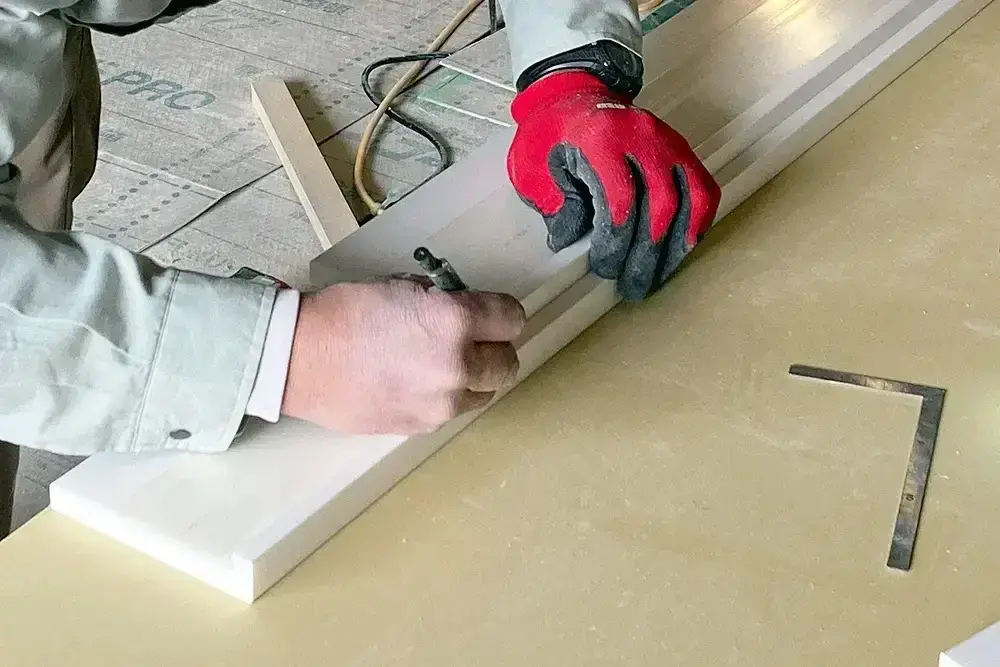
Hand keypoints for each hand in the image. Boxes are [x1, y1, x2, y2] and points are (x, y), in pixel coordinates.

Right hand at [280, 278, 524, 434]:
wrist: (299, 359)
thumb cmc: (345, 312)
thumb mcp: (400, 286)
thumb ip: (441, 301)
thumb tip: (459, 310)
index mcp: (454, 322)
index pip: (512, 319)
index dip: (502, 314)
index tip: (491, 314)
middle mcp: (457, 366)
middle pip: (508, 363)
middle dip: (495, 348)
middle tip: (474, 341)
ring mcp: (441, 403)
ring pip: (484, 393)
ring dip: (474, 378)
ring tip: (444, 366)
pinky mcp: (422, 426)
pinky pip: (452, 411)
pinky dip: (446, 398)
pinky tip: (418, 385)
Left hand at [506, 71, 721, 300]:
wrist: (572, 93)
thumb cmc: (550, 133)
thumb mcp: (533, 166)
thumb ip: (554, 203)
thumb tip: (573, 241)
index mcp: (600, 139)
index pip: (620, 200)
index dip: (616, 242)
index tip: (606, 268)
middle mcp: (642, 137)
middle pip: (660, 204)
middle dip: (648, 254)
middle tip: (634, 286)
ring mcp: (667, 142)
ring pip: (690, 198)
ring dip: (678, 244)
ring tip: (661, 275)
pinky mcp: (680, 149)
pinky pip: (703, 188)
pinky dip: (698, 221)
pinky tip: (683, 248)